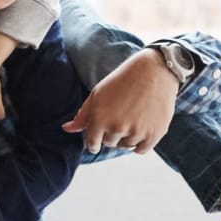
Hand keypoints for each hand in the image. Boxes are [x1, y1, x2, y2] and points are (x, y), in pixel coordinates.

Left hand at [62, 47, 177, 154]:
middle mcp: (117, 128)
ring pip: (125, 146)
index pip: (92, 143)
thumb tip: (66, 129)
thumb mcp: (98, 94)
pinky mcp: (154, 134)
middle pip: (109, 143)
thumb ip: (82, 115)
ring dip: (126, 137)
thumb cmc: (123, 81)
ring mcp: (137, 132)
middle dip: (111, 134)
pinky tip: (140, 128)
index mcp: (100, 118)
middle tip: (119, 116)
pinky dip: (139, 143)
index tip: (98, 139)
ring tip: (132, 118)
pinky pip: (140, 150)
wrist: (154, 71)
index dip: (94, 141)